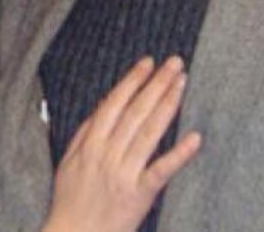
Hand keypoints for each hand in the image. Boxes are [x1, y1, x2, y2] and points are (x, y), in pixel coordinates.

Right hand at [43, 56, 201, 231]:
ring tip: (181, 83)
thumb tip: (101, 107)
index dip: (132, 81)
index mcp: (90, 144)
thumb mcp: (68, 162)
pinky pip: (161, 170)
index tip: (148, 62)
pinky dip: (179, 154)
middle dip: (156, 84)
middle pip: (136, 112)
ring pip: (149, 132)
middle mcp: (108, 154)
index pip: (114, 103)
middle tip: (174, 63)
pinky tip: (194, 137)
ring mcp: (125, 173)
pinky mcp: (140, 194)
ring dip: (167, 104)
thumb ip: (85, 133)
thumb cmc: (70, 201)